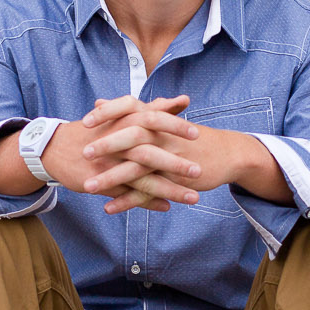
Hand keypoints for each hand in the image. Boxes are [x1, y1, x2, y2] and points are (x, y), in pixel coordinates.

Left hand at [70, 95, 288, 213]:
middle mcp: (162, 136)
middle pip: (132, 136)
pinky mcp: (174, 180)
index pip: (129, 108)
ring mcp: (169, 159)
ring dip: (111, 178)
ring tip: (88, 187)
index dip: (107, 113)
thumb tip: (98, 100)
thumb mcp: (160, 119)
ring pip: (137, 168)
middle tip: (84, 153)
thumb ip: (125, 111)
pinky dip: (127, 201)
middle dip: (107, 145)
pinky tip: (108, 208)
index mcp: (157, 119)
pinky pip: (147, 192)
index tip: (84, 120)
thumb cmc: (188, 137)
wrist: (226, 153)